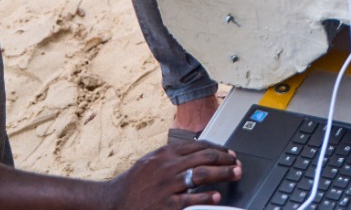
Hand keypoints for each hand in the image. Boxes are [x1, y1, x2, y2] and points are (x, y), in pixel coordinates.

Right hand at [105, 140, 240, 208]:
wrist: (113, 201)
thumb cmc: (133, 183)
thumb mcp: (151, 161)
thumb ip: (171, 155)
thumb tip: (195, 150)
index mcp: (166, 154)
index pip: (199, 146)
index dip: (218, 149)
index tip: (230, 153)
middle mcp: (168, 166)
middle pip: (204, 157)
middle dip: (225, 159)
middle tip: (238, 164)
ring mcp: (167, 185)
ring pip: (202, 174)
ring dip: (223, 173)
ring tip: (235, 174)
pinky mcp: (166, 204)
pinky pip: (190, 199)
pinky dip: (206, 197)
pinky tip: (216, 196)